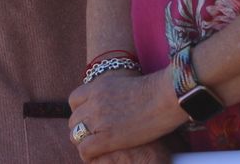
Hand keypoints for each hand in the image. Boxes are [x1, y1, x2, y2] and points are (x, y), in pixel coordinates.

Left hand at [68, 69, 184, 160]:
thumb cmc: (155, 91)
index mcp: (97, 86)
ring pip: (76, 135)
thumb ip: (113, 92)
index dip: (80, 112)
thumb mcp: (125, 83)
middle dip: (82, 129)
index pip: (74, 100)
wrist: (165, 97)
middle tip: (94, 136)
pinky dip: (87, 155)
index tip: (89, 119)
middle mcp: (93, 101)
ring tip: (95, 147)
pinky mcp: (107, 137)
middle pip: (74, 119)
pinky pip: (85, 149)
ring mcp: (98, 119)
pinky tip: (96, 156)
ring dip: (83, 142)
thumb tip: (114, 101)